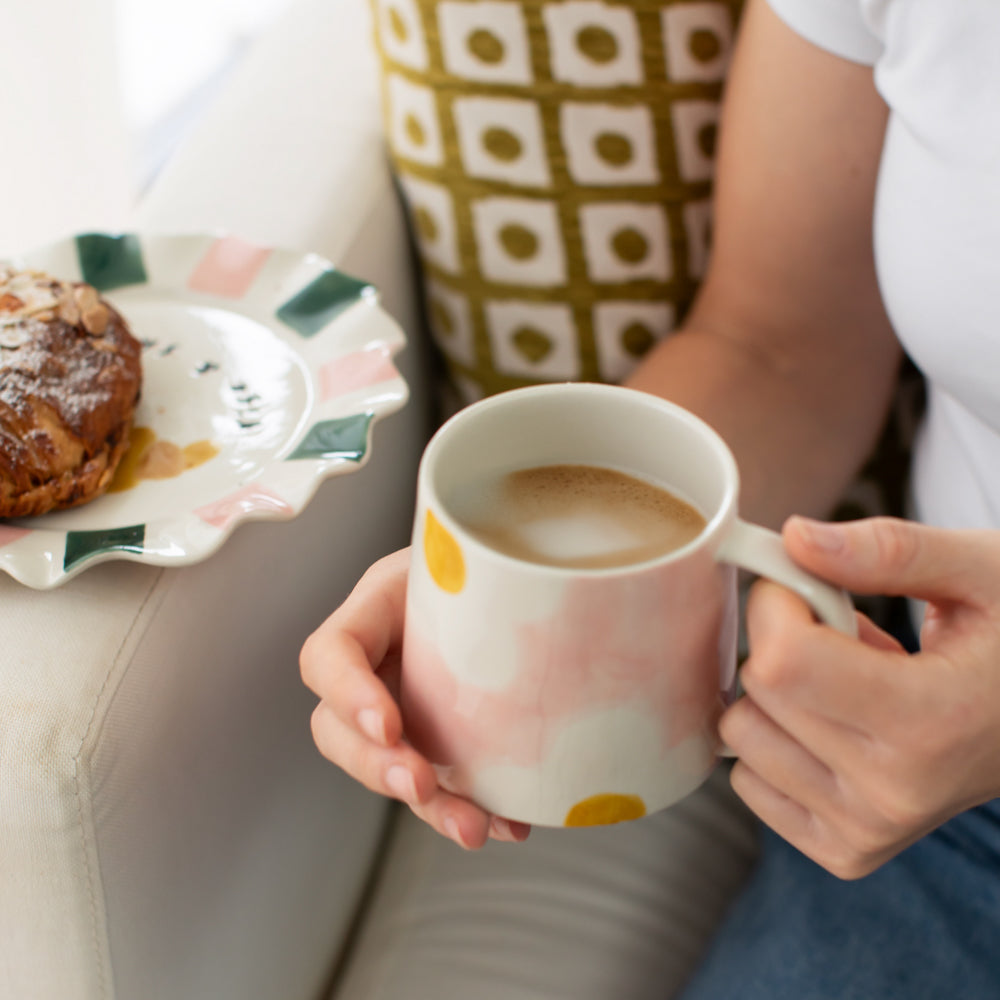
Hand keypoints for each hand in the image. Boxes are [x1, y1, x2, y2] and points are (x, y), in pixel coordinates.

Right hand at [300, 548, 529, 849]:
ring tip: (473, 829)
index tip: (391, 725)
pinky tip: (508, 823)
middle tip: (421, 784)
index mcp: (377, 608)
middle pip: (336, 728)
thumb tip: (555, 592)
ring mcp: (400, 705)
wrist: (518, 578)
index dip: (347, 692)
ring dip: (427, 806)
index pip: (329, 653)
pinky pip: (438, 786)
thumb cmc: (497, 556)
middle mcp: (377, 663)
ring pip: (386, 768)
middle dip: (374, 766)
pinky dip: (469, 808)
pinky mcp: (434, 737)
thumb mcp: (482, 549)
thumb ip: (490, 567)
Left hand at [721, 516, 999, 878]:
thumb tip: (793, 539)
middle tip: (840, 632)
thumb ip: (887, 551)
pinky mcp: (848, 849)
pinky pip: (749, 783)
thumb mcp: (981, 571)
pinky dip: (774, 742)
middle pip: (759, 691)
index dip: (777, 602)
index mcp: (932, 721)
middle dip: (779, 640)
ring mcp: (869, 829)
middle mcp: (896, 791)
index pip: (784, 659)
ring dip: (776, 694)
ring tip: (846, 682)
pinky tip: (834, 723)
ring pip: (742, 738)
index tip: (804, 583)